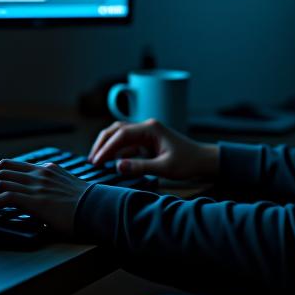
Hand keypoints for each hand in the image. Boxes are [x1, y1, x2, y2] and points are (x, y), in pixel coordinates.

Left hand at [0, 160, 87, 235]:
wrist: (100, 209)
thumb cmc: (88, 206)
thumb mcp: (67, 191)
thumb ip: (51, 191)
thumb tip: (37, 204)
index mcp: (47, 169)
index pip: (12, 165)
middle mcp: (40, 173)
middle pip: (1, 168)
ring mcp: (38, 184)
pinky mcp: (37, 199)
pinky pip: (5, 195)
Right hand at [89, 118, 218, 181]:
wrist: (202, 160)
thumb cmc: (187, 162)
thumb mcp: (164, 167)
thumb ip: (140, 166)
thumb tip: (117, 166)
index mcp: (151, 128)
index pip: (121, 134)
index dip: (106, 147)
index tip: (96, 160)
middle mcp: (146, 127)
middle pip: (117, 130)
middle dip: (102, 143)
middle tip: (92, 160)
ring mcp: (146, 133)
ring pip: (120, 135)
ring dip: (108, 146)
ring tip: (97, 160)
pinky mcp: (147, 142)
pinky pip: (127, 144)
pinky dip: (117, 151)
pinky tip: (111, 162)